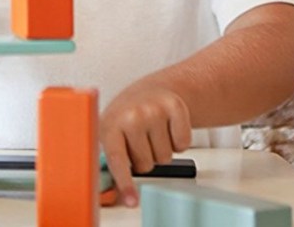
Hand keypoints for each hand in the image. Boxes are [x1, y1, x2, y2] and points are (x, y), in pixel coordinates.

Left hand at [101, 83, 191, 207]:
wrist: (150, 91)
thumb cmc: (128, 118)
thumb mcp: (111, 134)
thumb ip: (112, 160)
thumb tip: (117, 192)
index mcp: (110, 125)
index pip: (117, 159)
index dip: (125, 182)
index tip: (132, 201)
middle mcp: (131, 116)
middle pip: (146, 164)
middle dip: (145, 159)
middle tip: (141, 141)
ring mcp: (153, 110)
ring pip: (165, 157)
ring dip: (161, 150)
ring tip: (153, 133)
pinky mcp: (175, 107)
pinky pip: (183, 144)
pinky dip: (178, 141)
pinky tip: (168, 127)